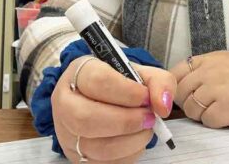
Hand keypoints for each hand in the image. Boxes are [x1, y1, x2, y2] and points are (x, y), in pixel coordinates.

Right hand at [52, 56, 175, 162]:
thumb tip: (163, 106)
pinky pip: (103, 163)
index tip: (145, 97)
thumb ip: (158, 81)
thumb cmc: (119, 84)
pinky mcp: (77, 156)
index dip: (127, 92)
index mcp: (78, 73)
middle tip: (148, 117)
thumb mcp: (141, 73)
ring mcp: (67, 132)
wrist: (103, 100)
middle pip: (87, 118)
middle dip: (126, 121)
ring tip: (145, 128)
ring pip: (95, 146)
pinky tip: (134, 140)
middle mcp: (65, 103)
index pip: (98, 81)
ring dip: (130, 140)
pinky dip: (127, 154)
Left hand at [169, 51, 228, 128]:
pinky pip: (208, 121)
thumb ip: (209, 70)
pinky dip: (218, 123)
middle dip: (191, 103)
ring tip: (225, 110)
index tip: (184, 96)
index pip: (176, 72)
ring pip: (192, 109)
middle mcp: (211, 71)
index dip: (176, 88)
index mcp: (212, 58)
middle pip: (181, 93)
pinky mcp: (227, 107)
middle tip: (209, 106)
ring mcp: (218, 89)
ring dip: (205, 115)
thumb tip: (187, 87)